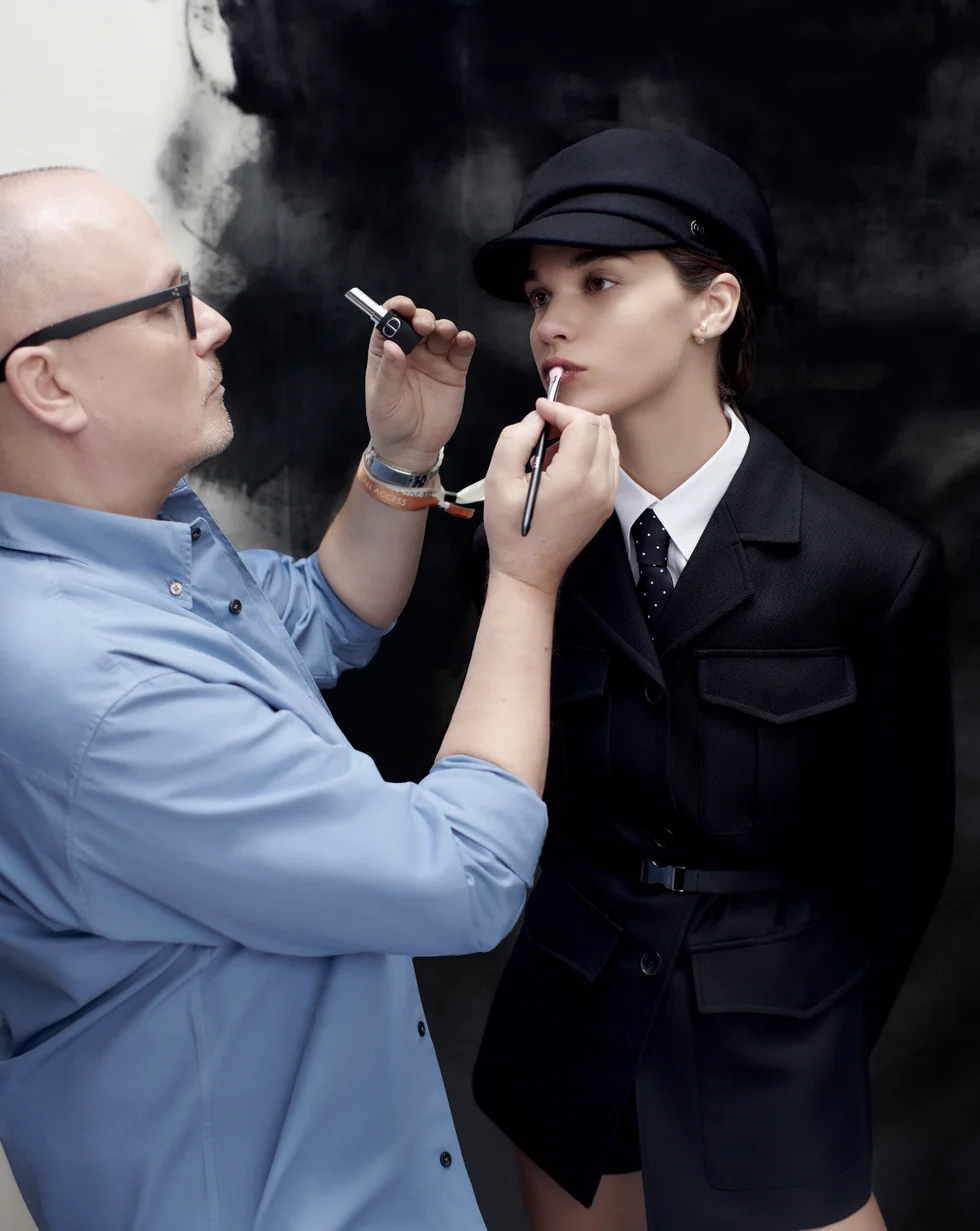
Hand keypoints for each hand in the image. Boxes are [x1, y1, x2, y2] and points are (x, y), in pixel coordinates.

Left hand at [363, 295, 475, 472]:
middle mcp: (411, 350)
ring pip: (442, 332)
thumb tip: (392, 345)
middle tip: (424, 326)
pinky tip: (463, 341)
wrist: (412, 448)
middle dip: (423, 317)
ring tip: (444, 333)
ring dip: (444, 327)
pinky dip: (465, 342)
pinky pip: (461, 351)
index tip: (403, 307)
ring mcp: (434, 359)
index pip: (390, 321)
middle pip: (418, 322)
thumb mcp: (382, 398)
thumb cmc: (389, 422)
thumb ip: (389, 371)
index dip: (396, 308)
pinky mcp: (454, 371)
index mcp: (387, 351)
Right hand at [483, 400, 618, 593]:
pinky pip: (608, 461)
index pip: (583, 422)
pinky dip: (590, 450)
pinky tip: (563, 463)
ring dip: (582, 433)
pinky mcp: (606, 502)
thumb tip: (535, 419)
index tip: (540, 411)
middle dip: (572, 418)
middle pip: (600, 427)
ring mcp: (607, 495)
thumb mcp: (498, 481)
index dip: (560, 409)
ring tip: (552, 448)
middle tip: (544, 427)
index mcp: (574, 479)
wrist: (529, 572)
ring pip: (608, 441)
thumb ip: (515, 439)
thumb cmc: (512, 532)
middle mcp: (599, 485)